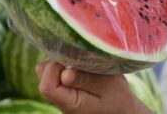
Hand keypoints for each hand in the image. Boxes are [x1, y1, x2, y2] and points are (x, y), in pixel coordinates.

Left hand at [36, 61, 152, 113]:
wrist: (123, 109)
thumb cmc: (118, 97)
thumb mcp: (107, 86)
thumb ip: (85, 79)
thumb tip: (64, 74)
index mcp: (70, 104)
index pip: (47, 86)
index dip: (54, 68)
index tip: (72, 60)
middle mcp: (61, 101)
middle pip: (42, 76)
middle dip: (56, 62)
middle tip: (77, 58)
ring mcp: (62, 96)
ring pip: (47, 72)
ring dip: (61, 62)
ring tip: (81, 62)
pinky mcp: (66, 89)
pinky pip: (56, 73)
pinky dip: (65, 65)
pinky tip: (81, 66)